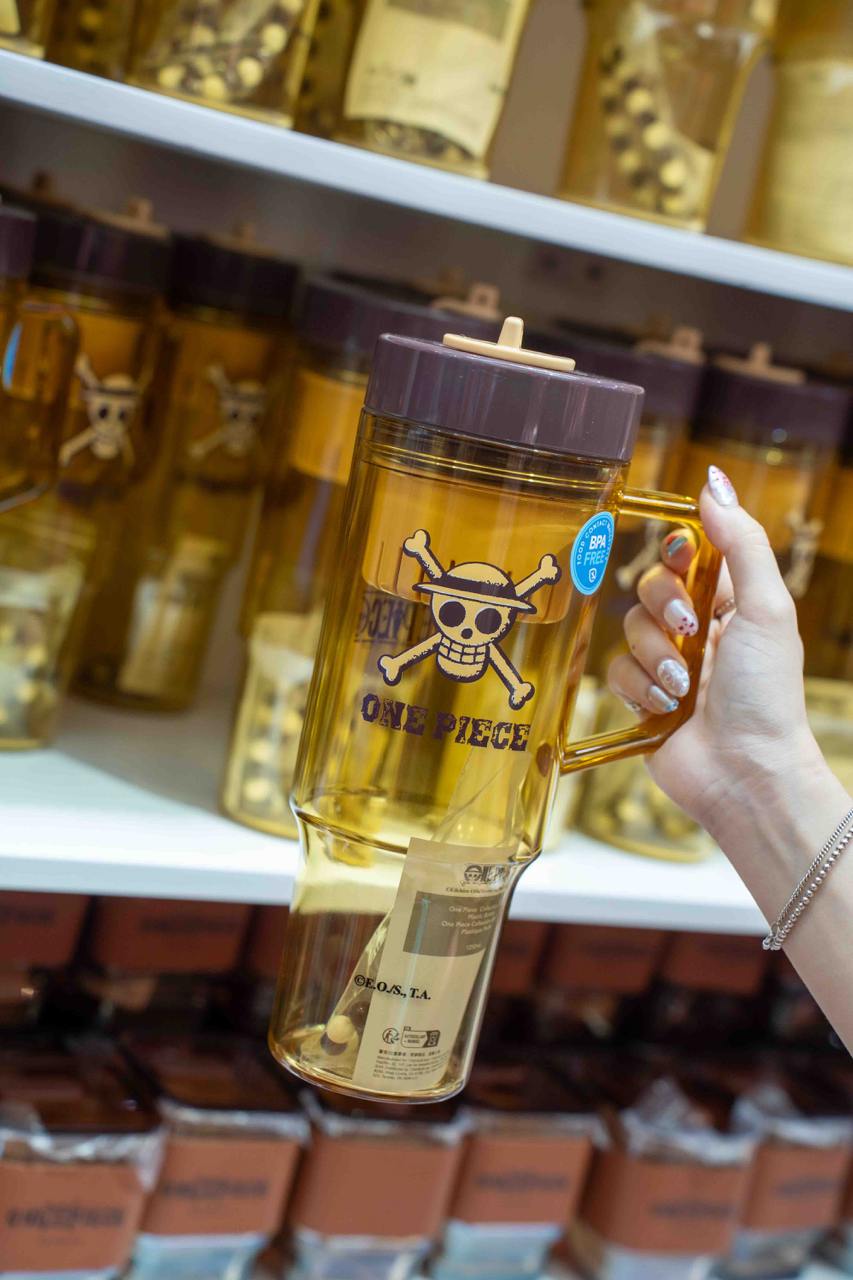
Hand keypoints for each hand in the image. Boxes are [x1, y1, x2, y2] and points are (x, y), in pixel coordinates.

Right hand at [606, 464, 826, 844]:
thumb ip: (741, 542)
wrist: (745, 772)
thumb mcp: (766, 607)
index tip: (685, 561)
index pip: (689, 554)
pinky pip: (615, 671)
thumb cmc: (767, 693)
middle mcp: (696, 628)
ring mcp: (666, 663)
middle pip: (650, 585)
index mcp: (731, 601)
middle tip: (688, 631)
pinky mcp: (640, 697)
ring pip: (628, 628)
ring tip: (684, 687)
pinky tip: (666, 707)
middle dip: (663, 606)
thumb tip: (713, 483)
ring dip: (655, 656)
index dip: (679, 554)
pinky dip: (639, 687)